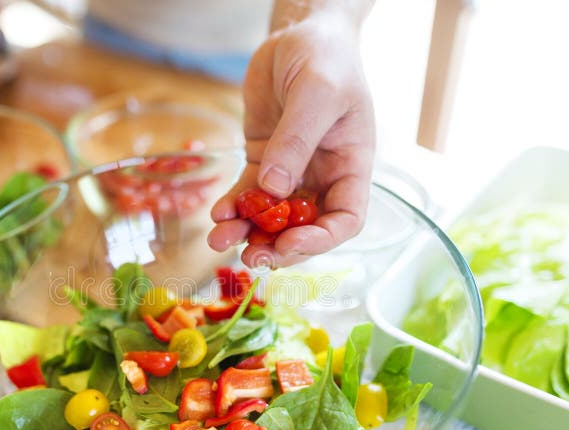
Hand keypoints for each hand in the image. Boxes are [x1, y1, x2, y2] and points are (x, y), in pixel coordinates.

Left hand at [207, 14, 374, 267]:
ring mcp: (291, 172)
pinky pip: (248, 193)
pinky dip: (233, 207)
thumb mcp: (317, 93)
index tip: (288, 244)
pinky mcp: (263, 161)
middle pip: (305, 228)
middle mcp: (323, 176)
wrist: (299, 33)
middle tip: (250, 258)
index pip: (345, 220)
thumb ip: (297, 140)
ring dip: (248, 233)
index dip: (320, 240)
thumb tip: (274, 190)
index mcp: (351, 166)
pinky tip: (218, 214)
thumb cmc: (325, 57)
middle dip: (277, 247)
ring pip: (272, 217)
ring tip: (220, 241)